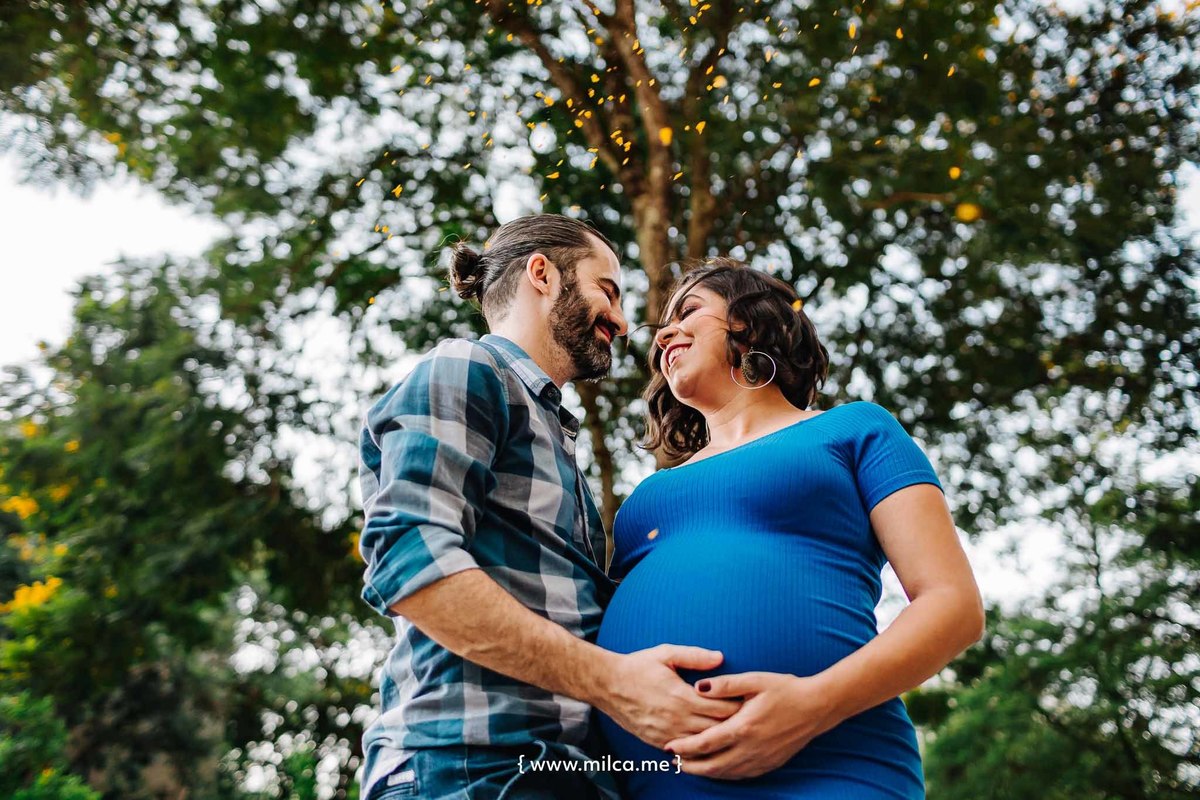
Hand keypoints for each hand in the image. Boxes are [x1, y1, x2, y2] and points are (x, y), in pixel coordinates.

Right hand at [595, 645, 741, 748]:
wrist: (608, 685)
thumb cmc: (639, 666)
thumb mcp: (666, 653)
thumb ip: (695, 656)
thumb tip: (721, 657)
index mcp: (682, 697)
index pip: (723, 707)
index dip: (739, 704)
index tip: (747, 699)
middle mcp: (677, 719)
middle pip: (718, 728)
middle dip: (734, 722)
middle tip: (746, 715)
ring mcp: (668, 734)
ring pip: (704, 743)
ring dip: (718, 736)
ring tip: (730, 727)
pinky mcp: (658, 742)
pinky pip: (686, 751)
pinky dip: (700, 746)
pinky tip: (708, 739)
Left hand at [664, 672, 839, 779]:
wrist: (816, 707)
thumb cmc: (784, 689)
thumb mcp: (754, 680)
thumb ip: (725, 684)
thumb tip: (698, 687)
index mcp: (743, 727)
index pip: (706, 743)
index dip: (684, 747)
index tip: (669, 747)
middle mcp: (750, 748)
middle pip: (712, 765)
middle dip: (689, 765)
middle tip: (672, 762)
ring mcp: (761, 759)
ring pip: (726, 773)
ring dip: (705, 772)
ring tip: (688, 766)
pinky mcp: (769, 764)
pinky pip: (741, 775)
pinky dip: (724, 774)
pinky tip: (716, 769)